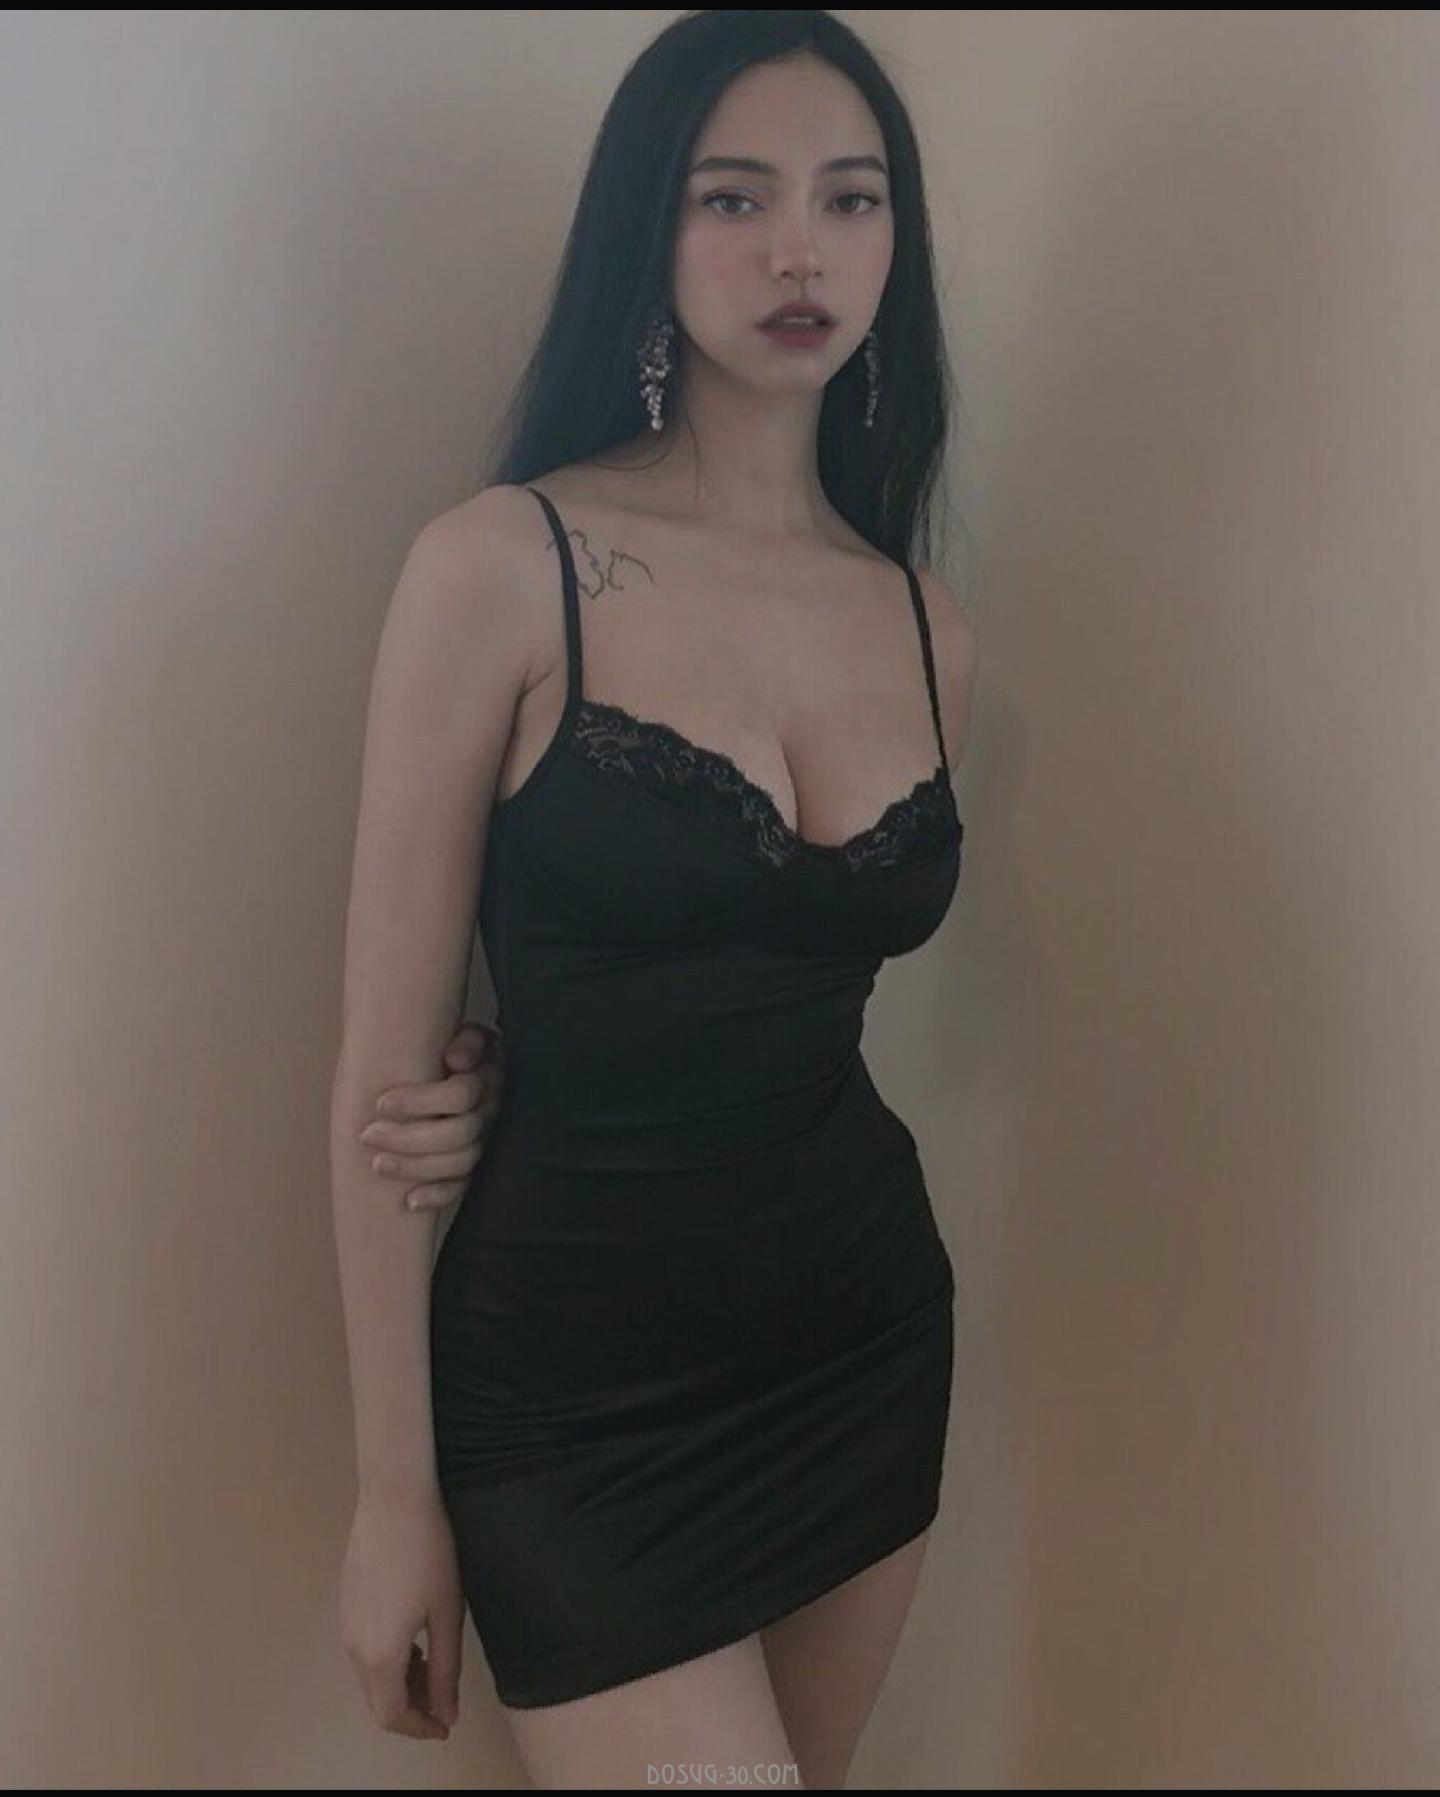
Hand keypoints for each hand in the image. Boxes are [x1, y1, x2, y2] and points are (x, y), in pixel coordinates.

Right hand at [341, 1487, 463, 1740]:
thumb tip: (444, 1713)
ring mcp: (345, 1621)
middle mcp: (353, 1645)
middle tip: (443, 1699)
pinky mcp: (346, 1600)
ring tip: (433, 1665)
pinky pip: (362, 1648)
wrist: (396, 1496)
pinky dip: (386, 1659)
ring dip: (398, 1683)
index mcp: (379, 1655)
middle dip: (409, 1708)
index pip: (391, 1715)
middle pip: (376, 1698)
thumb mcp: (447, 1614)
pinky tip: (413, 1636)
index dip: (419, 1728)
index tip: (446, 1724)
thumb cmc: (431, 1552)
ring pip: (368, 1674)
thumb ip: (445, 1670)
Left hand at [359, 1021, 504, 1211]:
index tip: (381, 1103)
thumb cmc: (451, 1049)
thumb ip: (465, 1042)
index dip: (421, 1101)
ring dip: (416, 1167)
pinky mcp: (475, 1164)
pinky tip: (410, 1201)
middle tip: (369, 1135)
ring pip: (460, 1163)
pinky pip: (462, 1186)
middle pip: (460, 1134)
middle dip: (409, 1138)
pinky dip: (438, 1195)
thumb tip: (455, 1059)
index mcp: (486, 1077)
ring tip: (378, 1164)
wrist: (454, 1064)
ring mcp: (484, 1139)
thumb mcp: (461, 1036)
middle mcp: (489, 1111)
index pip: (462, 1095)